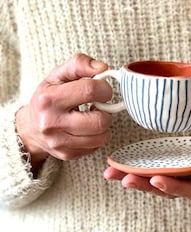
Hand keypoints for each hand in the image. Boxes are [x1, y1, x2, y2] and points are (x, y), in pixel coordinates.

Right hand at [15, 53, 112, 171]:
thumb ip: (79, 64)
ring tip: (92, 118)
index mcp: (49, 99)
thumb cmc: (48, 98)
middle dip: (106, 112)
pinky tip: (86, 130)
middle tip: (98, 107)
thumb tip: (103, 68)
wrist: (31, 128)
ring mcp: (60, 142)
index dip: (104, 89)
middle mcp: (52, 123)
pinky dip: (96, 137)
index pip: (90, 90)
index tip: (103, 90)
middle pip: (99, 121)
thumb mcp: (58, 76)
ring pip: (101, 138)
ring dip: (103, 126)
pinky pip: (96, 147)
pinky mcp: (67, 154)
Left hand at [103, 125, 190, 198]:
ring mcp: (181, 173)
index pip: (189, 189)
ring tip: (112, 173)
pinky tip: (120, 163)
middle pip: (165, 188)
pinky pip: (154, 167)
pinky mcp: (174, 163)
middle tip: (123, 179)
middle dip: (144, 185)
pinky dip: (138, 167)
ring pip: (156, 180)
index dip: (173, 186)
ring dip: (134, 177)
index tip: (156, 179)